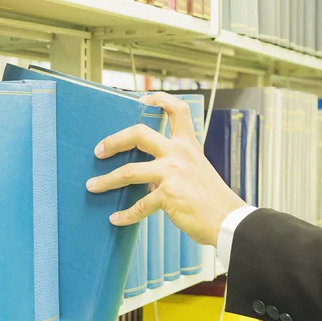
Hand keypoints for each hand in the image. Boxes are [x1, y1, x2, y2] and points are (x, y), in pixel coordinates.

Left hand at [85, 92, 246, 245]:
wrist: (229, 221)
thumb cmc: (213, 200)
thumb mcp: (199, 171)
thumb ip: (177, 165)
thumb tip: (150, 173)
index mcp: (188, 146)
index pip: (177, 110)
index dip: (159, 100)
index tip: (142, 100)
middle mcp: (179, 154)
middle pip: (139, 133)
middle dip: (114, 141)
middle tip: (99, 150)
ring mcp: (172, 173)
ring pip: (130, 171)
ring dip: (107, 180)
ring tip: (92, 186)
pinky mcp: (168, 195)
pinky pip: (139, 205)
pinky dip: (125, 214)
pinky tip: (116, 219)